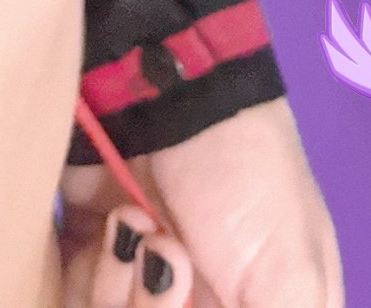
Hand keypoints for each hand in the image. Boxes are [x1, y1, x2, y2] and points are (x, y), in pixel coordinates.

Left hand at [58, 99, 341, 307]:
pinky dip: (94, 274)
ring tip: (144, 229)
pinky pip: (77, 301)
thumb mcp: (293, 278)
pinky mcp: (92, 256)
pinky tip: (118, 221)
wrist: (176, 85)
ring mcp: (137, 285)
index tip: (190, 294)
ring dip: (124, 295)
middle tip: (171, 259)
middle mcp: (190, 304)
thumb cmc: (251, 181)